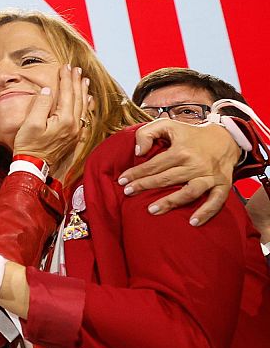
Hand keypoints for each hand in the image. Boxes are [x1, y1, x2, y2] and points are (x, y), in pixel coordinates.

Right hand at [10, 65, 89, 169]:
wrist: (33, 165)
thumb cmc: (29, 145)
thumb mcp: (31, 123)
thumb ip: (41, 105)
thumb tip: (48, 91)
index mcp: (64, 120)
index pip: (66, 93)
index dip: (66, 79)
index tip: (65, 67)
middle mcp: (74, 125)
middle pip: (77, 98)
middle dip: (76, 82)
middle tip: (76, 69)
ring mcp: (75, 131)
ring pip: (83, 106)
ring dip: (83, 91)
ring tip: (84, 80)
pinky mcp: (73, 136)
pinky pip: (84, 117)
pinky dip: (86, 106)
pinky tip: (88, 100)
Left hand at [121, 120, 238, 224]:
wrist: (225, 138)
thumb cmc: (191, 134)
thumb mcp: (167, 125)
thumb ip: (147, 133)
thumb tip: (139, 152)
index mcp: (182, 150)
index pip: (154, 165)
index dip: (136, 173)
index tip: (122, 181)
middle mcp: (196, 164)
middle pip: (167, 179)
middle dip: (145, 186)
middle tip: (128, 193)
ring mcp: (210, 176)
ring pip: (189, 192)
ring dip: (170, 202)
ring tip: (152, 210)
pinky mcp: (223, 184)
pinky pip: (216, 201)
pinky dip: (206, 212)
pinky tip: (193, 222)